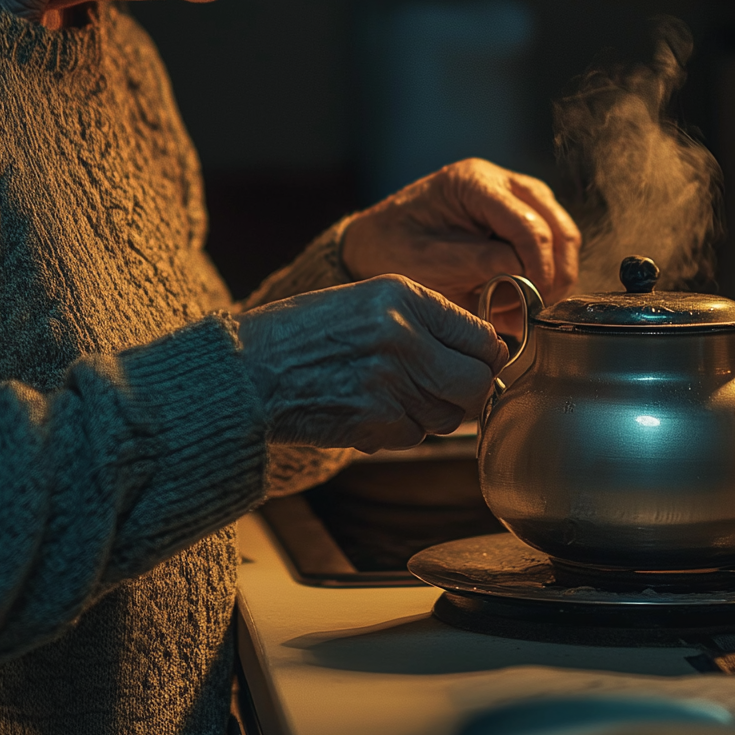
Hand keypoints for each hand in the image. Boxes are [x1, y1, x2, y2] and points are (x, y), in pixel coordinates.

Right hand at [238, 277, 508, 453]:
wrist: (248, 370)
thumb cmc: (305, 332)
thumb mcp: (368, 300)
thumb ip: (427, 320)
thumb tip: (483, 354)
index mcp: (405, 298)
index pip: (483, 337)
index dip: (486, 357)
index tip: (477, 363)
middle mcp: (403, 337)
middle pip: (477, 384)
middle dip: (469, 393)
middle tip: (446, 389)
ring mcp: (389, 384)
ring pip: (448, 417)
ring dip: (431, 413)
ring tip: (393, 394)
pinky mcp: (374, 423)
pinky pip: (414, 436)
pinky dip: (400, 430)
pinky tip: (369, 409)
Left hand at [339, 159, 581, 317]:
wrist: (377, 241)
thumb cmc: (394, 248)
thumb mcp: (425, 262)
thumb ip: (477, 265)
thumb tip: (526, 278)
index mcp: (474, 183)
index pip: (530, 227)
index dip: (539, 271)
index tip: (531, 305)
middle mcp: (503, 181)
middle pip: (559, 228)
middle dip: (553, 275)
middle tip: (533, 310)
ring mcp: (517, 195)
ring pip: (564, 235)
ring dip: (552, 275)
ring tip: (520, 304)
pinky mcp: (522, 215)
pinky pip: (553, 243)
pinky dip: (545, 273)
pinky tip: (518, 294)